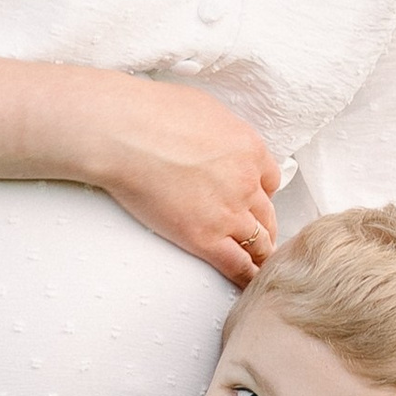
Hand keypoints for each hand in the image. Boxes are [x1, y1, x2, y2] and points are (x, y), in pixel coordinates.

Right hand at [69, 72, 283, 285]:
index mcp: (249, 148)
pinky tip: (247, 285)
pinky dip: (246, 277)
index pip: (270, 179)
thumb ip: (221, 132)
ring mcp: (228, 212)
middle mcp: (246, 182)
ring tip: (257, 266)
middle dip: (264, 226)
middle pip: (267, 213)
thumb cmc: (153, 112)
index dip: (260, 193)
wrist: (125, 133)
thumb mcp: (204, 109)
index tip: (252, 202)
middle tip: (259, 237)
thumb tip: (217, 140)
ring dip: (259, 254)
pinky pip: (238, 265)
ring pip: (259, 242)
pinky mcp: (205, 238)